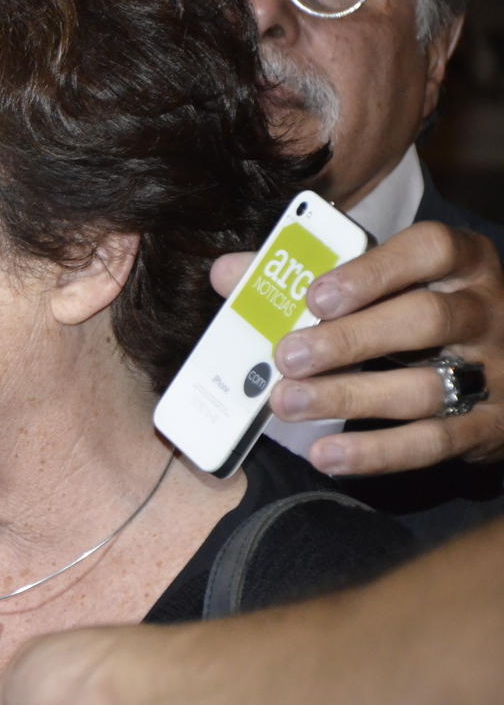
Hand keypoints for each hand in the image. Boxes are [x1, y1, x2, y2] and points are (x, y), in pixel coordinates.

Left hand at [211, 222, 503, 473]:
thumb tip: (226, 273)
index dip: (370, 272)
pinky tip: (325, 455)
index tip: (315, 296)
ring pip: (424, 387)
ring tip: (286, 403)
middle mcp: (485, 312)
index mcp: (460, 262)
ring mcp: (495, 373)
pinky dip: (375, 453)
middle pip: (425, 319)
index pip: (428, 249)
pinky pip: (432, 443)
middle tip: (286, 356)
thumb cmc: (417, 312)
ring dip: (348, 397)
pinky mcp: (488, 428)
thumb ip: (303, 275)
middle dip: (350, 340)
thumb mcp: (381, 283)